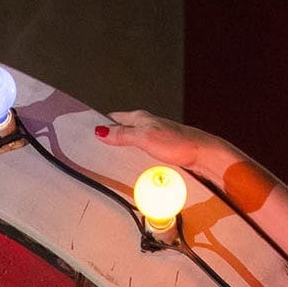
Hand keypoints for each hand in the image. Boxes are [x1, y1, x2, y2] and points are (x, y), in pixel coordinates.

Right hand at [94, 111, 228, 177]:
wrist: (203, 154)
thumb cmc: (178, 143)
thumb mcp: (145, 137)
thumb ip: (122, 134)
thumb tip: (100, 131)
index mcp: (140, 118)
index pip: (112, 118)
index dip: (99, 125)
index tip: (84, 134)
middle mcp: (146, 125)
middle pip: (120, 130)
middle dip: (107, 140)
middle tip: (91, 153)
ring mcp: (153, 138)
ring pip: (130, 142)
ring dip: (119, 151)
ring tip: (106, 163)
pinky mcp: (160, 150)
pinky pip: (139, 153)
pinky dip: (131, 159)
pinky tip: (129, 168)